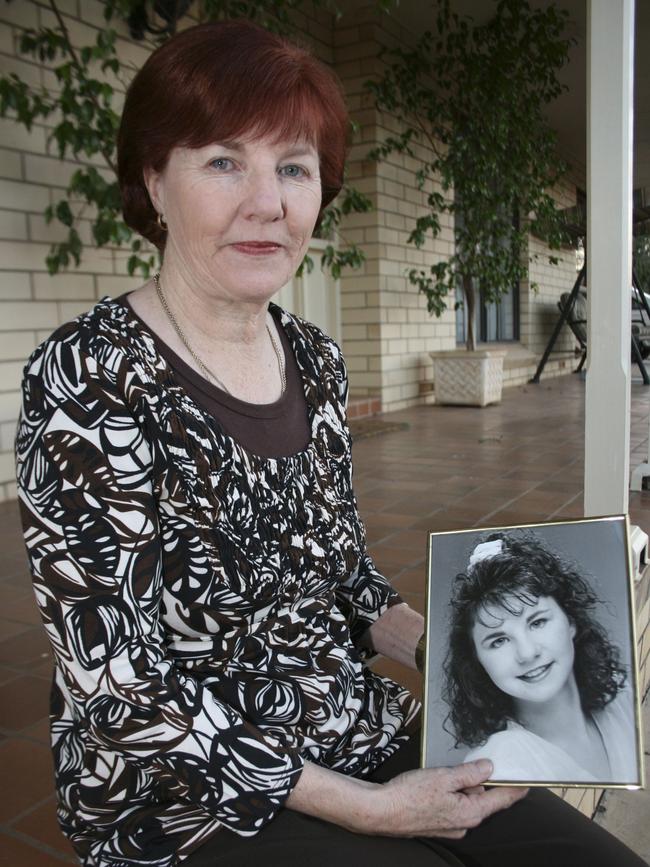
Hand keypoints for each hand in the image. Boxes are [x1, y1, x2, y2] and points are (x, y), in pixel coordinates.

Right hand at [369, 759, 526, 838]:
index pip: (501, 799)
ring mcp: (451, 825)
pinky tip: (438, 783)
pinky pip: (454, 805)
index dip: (516, 788)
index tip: (528, 781)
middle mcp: (464, 823)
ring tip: (447, 772)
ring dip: (463, 785)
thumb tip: (489, 768)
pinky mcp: (439, 822)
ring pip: (467, 800)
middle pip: (484, 798)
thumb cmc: (410, 795)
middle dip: (480, 781)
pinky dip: (453, 792)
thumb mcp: (444, 777)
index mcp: (470, 812)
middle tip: (473, 763)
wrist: (381, 811)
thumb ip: (469, 773)